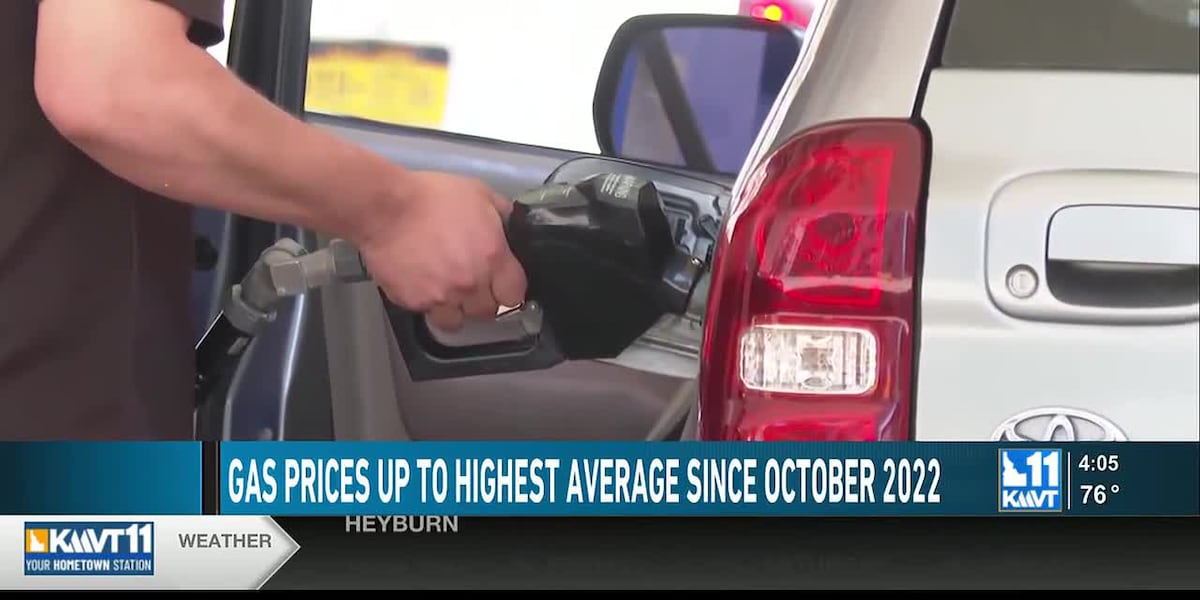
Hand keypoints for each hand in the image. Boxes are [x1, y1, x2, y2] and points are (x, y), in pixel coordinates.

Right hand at [357, 171, 526, 330]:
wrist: (384, 207)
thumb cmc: (431, 196)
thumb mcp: (478, 193)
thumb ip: (501, 213)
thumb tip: (511, 225)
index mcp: (493, 257)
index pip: (514, 295)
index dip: (508, 290)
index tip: (501, 285)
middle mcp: (471, 283)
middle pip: (488, 312)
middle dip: (482, 300)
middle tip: (471, 285)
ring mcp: (442, 296)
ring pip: (458, 321)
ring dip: (456, 310)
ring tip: (447, 292)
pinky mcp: (415, 302)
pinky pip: (428, 313)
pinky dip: (427, 304)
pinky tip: (422, 285)